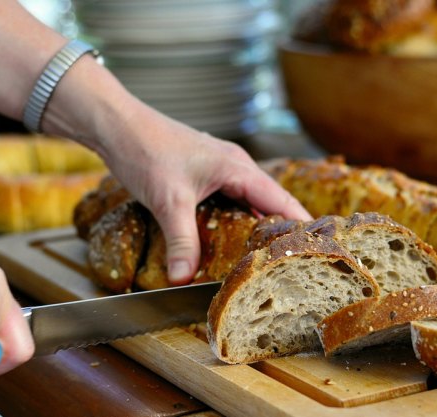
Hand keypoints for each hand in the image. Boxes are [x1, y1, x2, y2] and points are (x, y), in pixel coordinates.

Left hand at [95, 104, 312, 284]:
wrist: (118, 126)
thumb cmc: (145, 151)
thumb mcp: (168, 201)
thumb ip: (181, 241)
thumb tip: (184, 278)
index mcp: (237, 167)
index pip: (281, 199)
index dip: (301, 223)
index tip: (318, 247)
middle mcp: (235, 165)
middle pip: (271, 199)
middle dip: (284, 227)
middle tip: (298, 258)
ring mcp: (221, 166)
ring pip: (252, 198)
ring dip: (262, 222)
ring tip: (273, 253)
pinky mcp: (205, 171)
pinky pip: (234, 196)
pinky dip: (241, 216)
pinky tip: (236, 235)